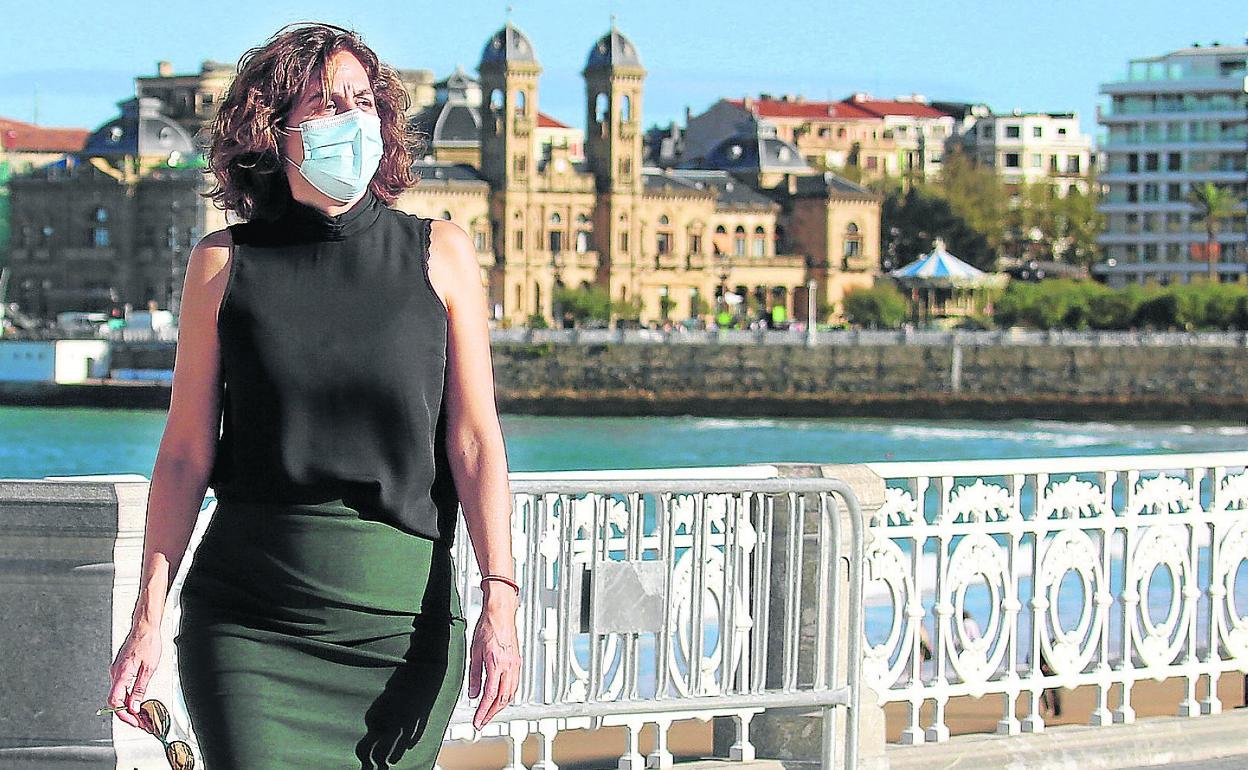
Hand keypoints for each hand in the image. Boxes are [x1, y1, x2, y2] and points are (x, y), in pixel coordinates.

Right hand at [105, 621, 162, 728]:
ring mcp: (116, 671)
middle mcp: (115, 673)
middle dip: (128, 713)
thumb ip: (140, 688)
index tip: (134, 721)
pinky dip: (128, 696)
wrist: (144, 627)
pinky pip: (121, 687)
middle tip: (140, 722)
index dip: (124, 714)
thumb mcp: (149, 668)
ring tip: (141, 714)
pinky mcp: (120, 669)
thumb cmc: (148, 642)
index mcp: (121, 674)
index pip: (115, 701)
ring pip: (119, 695)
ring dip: (128, 706)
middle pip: (116, 700)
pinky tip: (137, 701)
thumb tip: (135, 706)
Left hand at [467, 586, 520, 730]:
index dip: (483, 711)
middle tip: (482, 722)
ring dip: (500, 706)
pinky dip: (507, 695)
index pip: (490, 695)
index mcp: (496, 664)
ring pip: (511, 693)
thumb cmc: (487, 627)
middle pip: (502, 698)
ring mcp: (515, 664)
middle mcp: (509, 666)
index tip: (477, 721)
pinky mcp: (517, 662)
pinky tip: (501, 698)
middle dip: (491, 713)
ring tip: (490, 713)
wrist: (501, 612)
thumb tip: (472, 693)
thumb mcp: (474, 652)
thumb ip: (474, 675)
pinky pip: (515, 684)